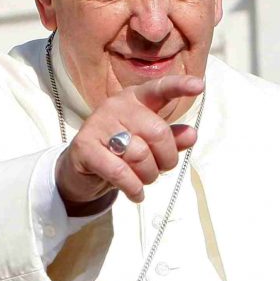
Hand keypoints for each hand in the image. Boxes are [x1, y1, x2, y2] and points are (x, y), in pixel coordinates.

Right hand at [55, 75, 203, 205]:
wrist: (80, 168)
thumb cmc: (121, 152)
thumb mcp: (150, 145)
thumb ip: (171, 139)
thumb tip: (192, 135)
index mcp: (136, 98)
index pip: (160, 89)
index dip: (179, 87)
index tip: (199, 86)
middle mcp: (117, 105)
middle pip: (158, 132)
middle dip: (166, 159)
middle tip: (160, 169)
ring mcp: (99, 124)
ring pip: (140, 155)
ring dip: (148, 176)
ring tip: (143, 181)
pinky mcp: (85, 146)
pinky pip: (119, 171)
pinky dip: (133, 188)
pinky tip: (136, 194)